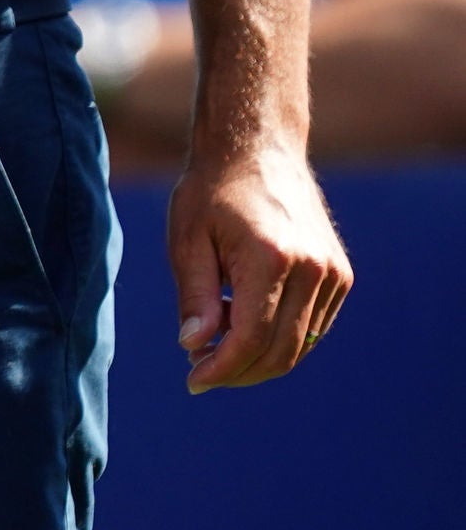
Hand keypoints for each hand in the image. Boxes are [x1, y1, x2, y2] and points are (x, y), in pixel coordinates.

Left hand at [167, 141, 350, 391]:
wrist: (257, 148)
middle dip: (239, 371)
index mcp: (271, 258)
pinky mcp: (341, 276)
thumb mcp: (187, 239)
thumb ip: (195, 296)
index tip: (192, 382)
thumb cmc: (211, 191)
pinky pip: (312, 326)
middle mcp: (313, 270)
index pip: (251, 339)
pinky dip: (279, 336)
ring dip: (258, 356)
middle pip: (281, 350)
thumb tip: (195, 347)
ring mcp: (334, 274)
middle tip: (200, 370)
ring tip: (216, 336)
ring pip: (300, 344)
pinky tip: (242, 319)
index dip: (222, 368)